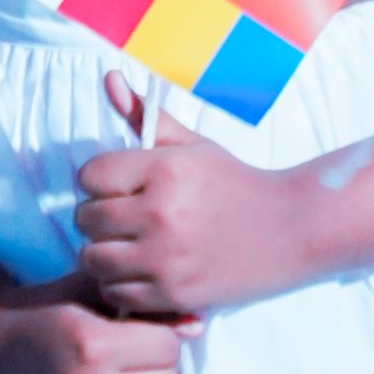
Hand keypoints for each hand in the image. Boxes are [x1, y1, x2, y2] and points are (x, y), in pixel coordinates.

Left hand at [75, 72, 294, 315]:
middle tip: (119, 216)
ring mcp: (166, 259)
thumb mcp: (192, 144)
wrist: (286, 229)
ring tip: (124, 244)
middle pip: (86, 219)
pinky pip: (115, 292)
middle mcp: (161, 214)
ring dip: (102, 252)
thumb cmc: (233, 182)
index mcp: (164, 169)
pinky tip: (139, 269)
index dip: (98, 180)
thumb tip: (110, 79)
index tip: (115, 185)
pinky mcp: (173, 295)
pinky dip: (119, 283)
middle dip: (96, 215)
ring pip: (94, 259)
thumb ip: (146, 116)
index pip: (90, 175)